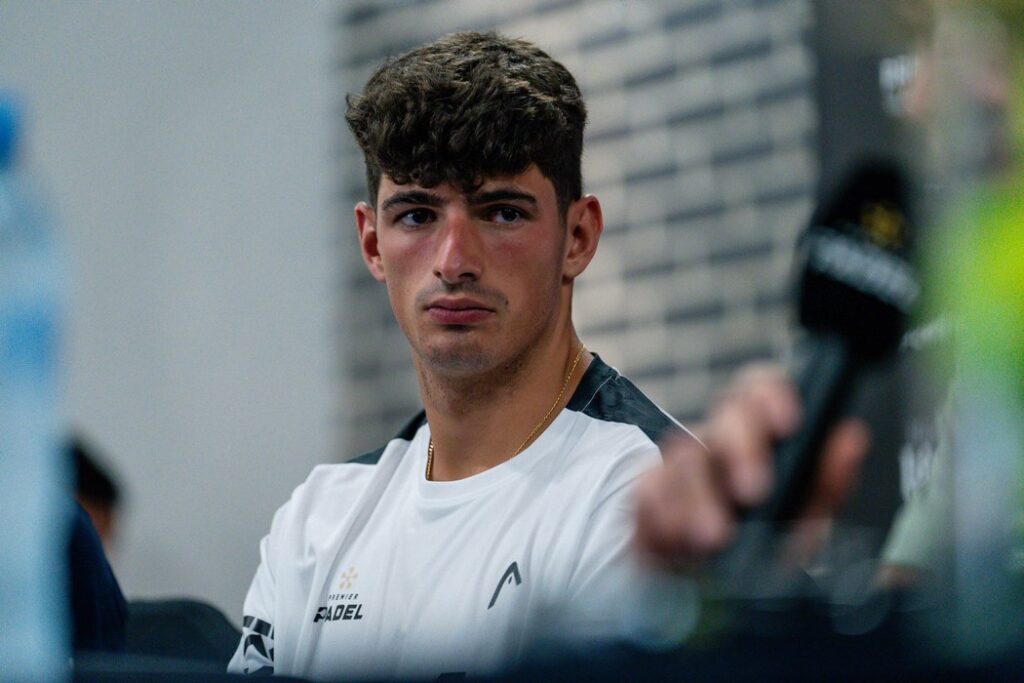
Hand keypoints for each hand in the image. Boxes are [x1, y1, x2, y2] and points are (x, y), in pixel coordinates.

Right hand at [634, 364, 868, 568]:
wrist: (714, 606)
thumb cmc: (761, 555)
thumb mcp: (805, 525)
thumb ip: (827, 484)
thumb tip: (850, 437)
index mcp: (758, 441)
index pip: (758, 392)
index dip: (770, 396)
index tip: (788, 423)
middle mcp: (717, 448)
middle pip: (722, 418)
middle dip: (740, 448)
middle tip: (753, 491)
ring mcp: (680, 472)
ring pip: (682, 455)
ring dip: (699, 495)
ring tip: (713, 536)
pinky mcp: (649, 501)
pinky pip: (646, 491)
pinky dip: (662, 514)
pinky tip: (679, 539)